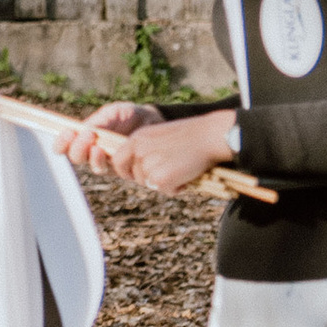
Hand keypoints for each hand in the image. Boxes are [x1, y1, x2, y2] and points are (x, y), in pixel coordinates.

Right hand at [58, 100, 156, 168]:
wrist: (153, 120)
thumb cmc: (129, 115)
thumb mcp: (111, 113)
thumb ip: (98, 122)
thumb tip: (82, 130)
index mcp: (85, 137)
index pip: (66, 145)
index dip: (61, 142)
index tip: (67, 133)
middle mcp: (93, 152)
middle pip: (76, 158)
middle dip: (77, 148)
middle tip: (86, 135)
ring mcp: (108, 161)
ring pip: (93, 167)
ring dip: (92, 158)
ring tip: (97, 147)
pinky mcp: (123, 169)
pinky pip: (112, 171)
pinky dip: (109, 163)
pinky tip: (110, 153)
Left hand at [105, 110, 238, 195]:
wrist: (209, 135)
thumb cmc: (191, 136)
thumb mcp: (160, 137)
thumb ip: (146, 149)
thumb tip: (140, 169)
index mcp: (136, 138)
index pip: (117, 161)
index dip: (125, 171)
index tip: (136, 175)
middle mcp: (138, 151)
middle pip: (135, 176)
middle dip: (150, 179)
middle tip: (171, 171)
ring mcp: (148, 165)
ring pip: (150, 184)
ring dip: (165, 183)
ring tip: (182, 169)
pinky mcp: (160, 178)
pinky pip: (165, 190)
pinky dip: (177, 188)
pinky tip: (187, 175)